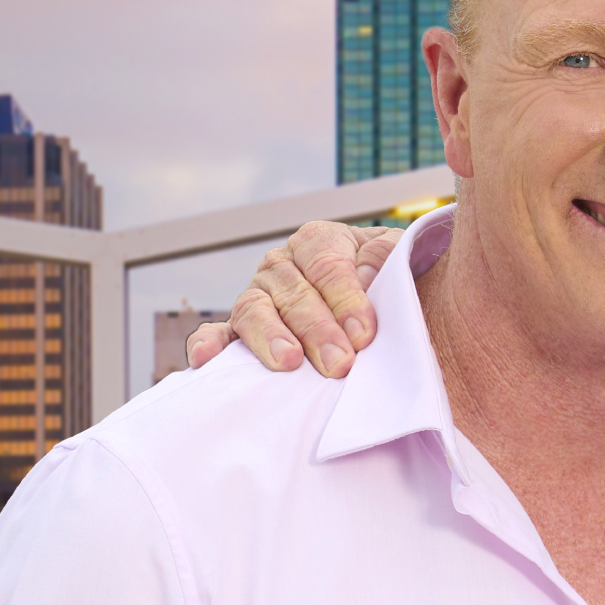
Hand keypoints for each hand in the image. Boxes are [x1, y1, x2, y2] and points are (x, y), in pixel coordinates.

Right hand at [184, 220, 399, 374]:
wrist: (375, 304)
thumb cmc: (385, 282)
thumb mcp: (398, 258)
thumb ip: (386, 258)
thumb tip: (365, 277)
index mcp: (317, 241)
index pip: (328, 267)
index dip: (346, 299)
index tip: (364, 333)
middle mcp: (281, 265)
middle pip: (294, 295)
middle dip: (318, 330)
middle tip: (340, 363)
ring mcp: (257, 295)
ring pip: (255, 311)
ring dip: (270, 337)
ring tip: (288, 361)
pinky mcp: (239, 328)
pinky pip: (217, 332)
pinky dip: (208, 343)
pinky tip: (207, 359)